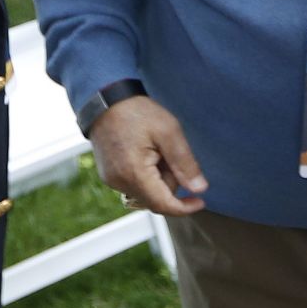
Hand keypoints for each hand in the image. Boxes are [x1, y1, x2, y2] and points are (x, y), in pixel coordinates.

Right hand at [92, 95, 207, 214]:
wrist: (106, 100)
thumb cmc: (137, 112)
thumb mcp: (169, 132)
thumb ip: (185, 163)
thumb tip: (199, 189)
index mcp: (134, 173)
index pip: (162, 205)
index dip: (184, 207)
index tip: (200, 201)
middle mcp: (119, 182)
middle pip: (156, 199)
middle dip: (170, 181)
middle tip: (168, 152)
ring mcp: (112, 180)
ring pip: (146, 193)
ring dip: (157, 179)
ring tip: (155, 150)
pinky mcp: (109, 176)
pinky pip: (134, 185)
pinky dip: (146, 175)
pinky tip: (146, 153)